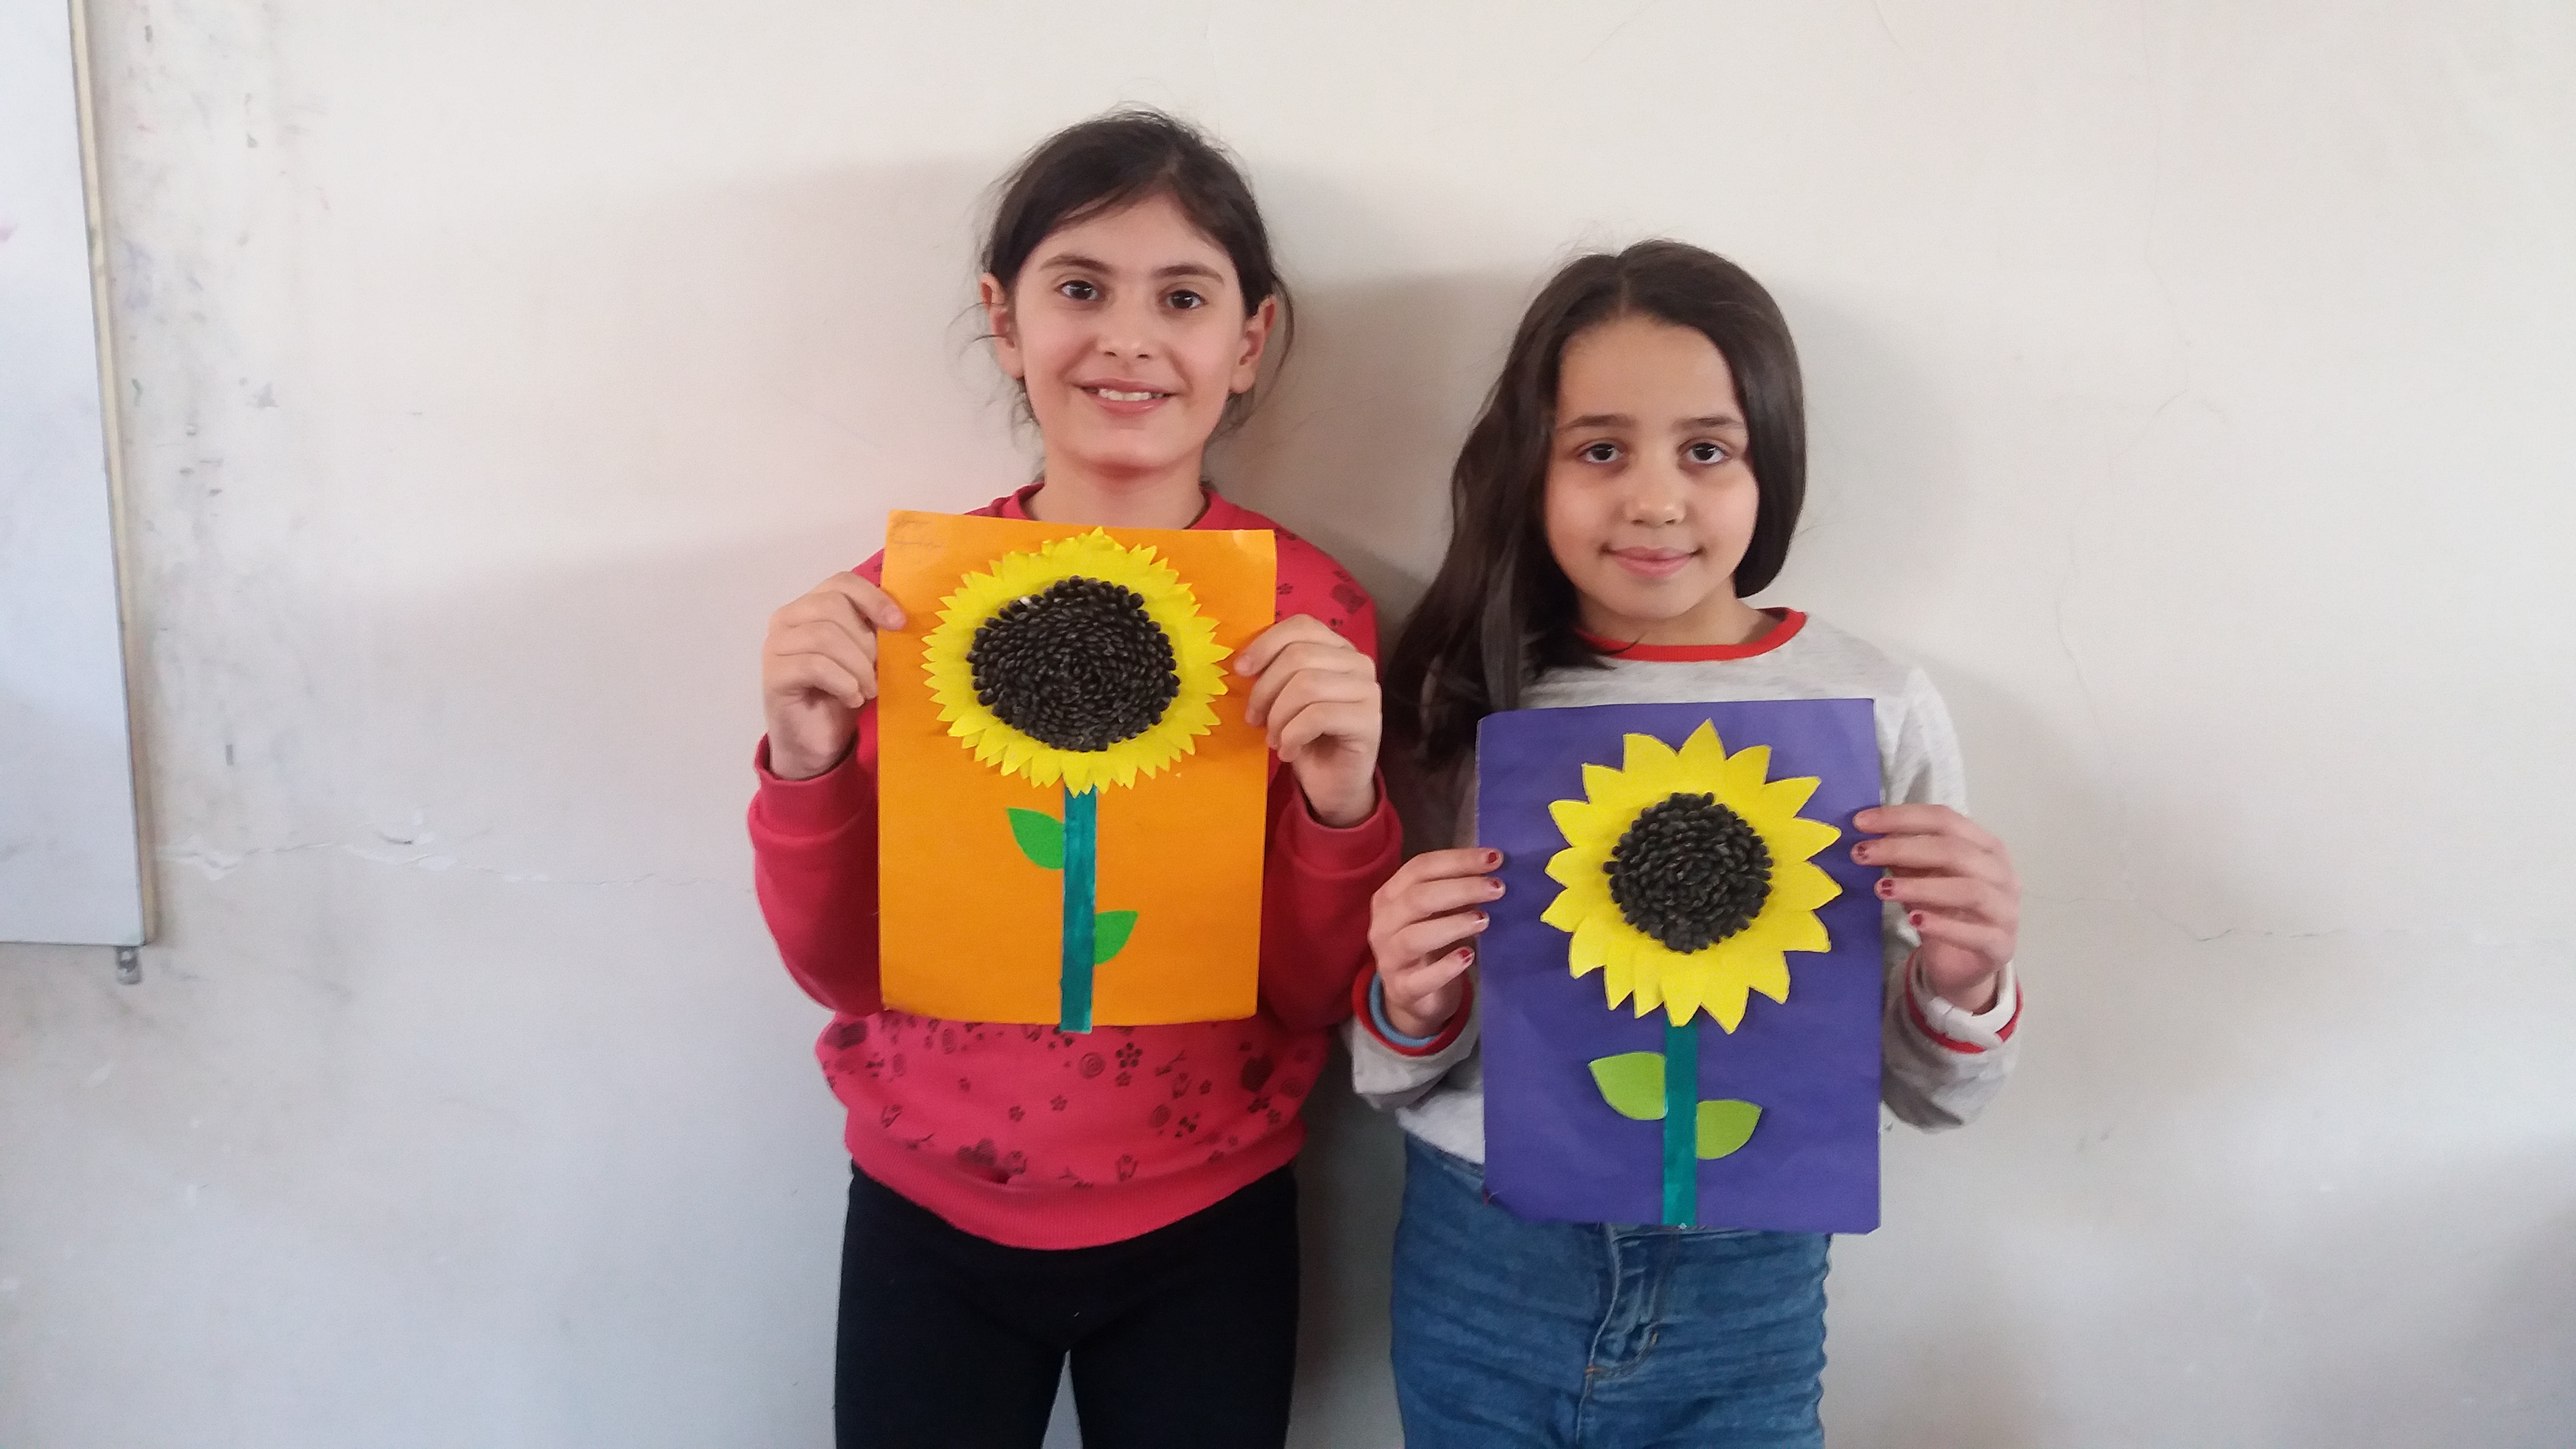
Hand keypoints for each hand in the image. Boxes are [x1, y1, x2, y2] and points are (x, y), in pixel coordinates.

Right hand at [761, 571, 906, 780]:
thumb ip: (874, 631)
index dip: (873, 598)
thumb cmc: (842, 694)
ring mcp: (776, 645)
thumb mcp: (866, 656)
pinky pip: (815, 666)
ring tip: (867, 689)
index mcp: (810, 606)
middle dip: (865, 641)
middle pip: (833, 606)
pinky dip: (843, 683)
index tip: (899, 623)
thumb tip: (901, 617)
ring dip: (857, 666)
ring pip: (825, 636)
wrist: (817, 741)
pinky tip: (852, 698)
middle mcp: (787, 618)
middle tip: (876, 671)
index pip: (842, 582)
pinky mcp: (774, 674)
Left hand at [1236, 614, 1381, 826]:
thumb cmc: (1305, 736)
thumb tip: (1242, 662)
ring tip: (1274, 739)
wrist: (1332, 782)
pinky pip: (1318, 716)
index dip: (1266, 644)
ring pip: (1307, 685)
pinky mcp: (1369, 721)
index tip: (1241, 671)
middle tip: (1253, 719)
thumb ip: (1273, 671)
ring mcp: (1368, 690)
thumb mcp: (1283, 697)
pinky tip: (1288, 751)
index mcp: (1337, 648)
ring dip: (1279, 717)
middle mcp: (1358, 662)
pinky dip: (1293, 735)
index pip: (1301, 626)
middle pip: (1299, 656)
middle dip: (1265, 689)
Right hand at [1368, 847, 1499, 1037]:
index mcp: (1390, 896)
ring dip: (1453, 925)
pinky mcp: (1402, 990)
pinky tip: (1468, 957)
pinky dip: (1446, 967)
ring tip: (1484, 920)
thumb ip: (1455, 891)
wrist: (1413, 997)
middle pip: (1417, 897)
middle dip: (1461, 889)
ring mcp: (1389, 959)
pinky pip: (1422, 979)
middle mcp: (1383, 924)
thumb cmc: (1430, 944)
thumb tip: (1492, 869)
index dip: (1457, 860)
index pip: (1420, 868)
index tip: (1495, 858)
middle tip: (1497, 888)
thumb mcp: (1438, 913)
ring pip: (1414, 936)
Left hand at [1851, 804, 2018, 1011]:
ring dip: (1921, 887)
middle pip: (1954, 851)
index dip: (1901, 817)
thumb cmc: (1945, 912)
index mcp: (1985, 846)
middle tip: (1862, 853)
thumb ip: (1905, 858)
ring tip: (1882, 888)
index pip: (1945, 819)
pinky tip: (1913, 920)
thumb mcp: (1921, 879)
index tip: (1860, 822)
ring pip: (1969, 889)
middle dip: (1903, 849)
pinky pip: (1975, 933)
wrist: (1964, 965)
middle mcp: (2002, 873)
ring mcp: (2006, 909)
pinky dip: (1943, 925)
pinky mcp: (2000, 944)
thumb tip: (1870, 836)